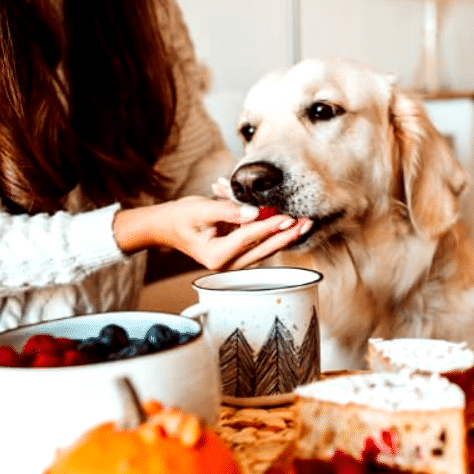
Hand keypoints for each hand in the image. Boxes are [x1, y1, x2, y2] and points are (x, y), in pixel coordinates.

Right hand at [113, 196, 311, 270]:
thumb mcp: (201, 209)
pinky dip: (273, 232)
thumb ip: (228, 210)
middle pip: (263, 249)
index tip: (288, 218)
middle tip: (307, 223)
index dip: (269, 227)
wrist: (166, 226)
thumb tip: (253, 212)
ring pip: (265, 248)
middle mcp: (227, 264)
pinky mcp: (238, 253)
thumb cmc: (179, 218)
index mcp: (216, 257)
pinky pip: (259, 243)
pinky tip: (288, 223)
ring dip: (285, 236)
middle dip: (286, 235)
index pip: (249, 239)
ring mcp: (234, 260)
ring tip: (305, 224)